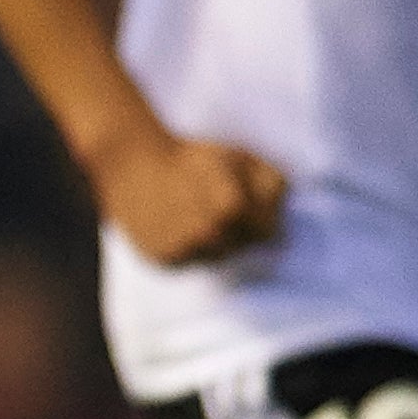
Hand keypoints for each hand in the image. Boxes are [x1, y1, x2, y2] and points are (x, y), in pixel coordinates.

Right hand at [87, 122, 285, 266]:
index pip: (271, 232)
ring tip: (197, 214)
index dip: (265, 216)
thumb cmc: (189, 156)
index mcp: (232, 206)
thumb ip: (272, 181)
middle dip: (241, 229)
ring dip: (217, 242)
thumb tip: (287, 212)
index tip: (251, 203)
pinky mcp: (164, 260)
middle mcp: (209, 234)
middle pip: (245, 247)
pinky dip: (190, 249)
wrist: (130, 163)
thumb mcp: (238, 155)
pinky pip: (191, 263)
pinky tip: (178, 225)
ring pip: (218, 258)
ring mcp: (185, 250)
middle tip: (218, 206)